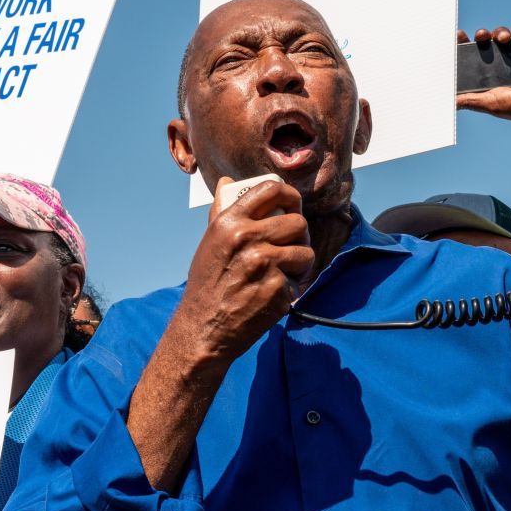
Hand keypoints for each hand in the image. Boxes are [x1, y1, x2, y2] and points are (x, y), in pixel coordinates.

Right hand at [173, 178, 314, 364]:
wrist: (204, 329)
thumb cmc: (207, 284)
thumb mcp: (209, 243)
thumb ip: (222, 212)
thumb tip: (227, 182)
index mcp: (230, 223)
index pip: (270, 190)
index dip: (289, 195)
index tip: (292, 206)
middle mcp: (247, 239)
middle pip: (298, 222)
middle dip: (299, 236)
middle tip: (291, 248)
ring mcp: (265, 264)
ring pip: (305, 252)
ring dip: (299, 264)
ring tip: (283, 274)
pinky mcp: (278, 289)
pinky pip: (300, 281)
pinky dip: (291, 289)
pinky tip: (272, 295)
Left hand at [455, 27, 510, 124]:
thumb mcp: (488, 103)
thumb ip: (468, 100)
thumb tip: (448, 102)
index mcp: (486, 75)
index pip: (470, 56)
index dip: (463, 45)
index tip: (459, 35)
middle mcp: (498, 65)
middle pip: (485, 42)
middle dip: (481, 35)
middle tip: (481, 35)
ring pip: (502, 36)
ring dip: (500, 32)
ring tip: (503, 39)